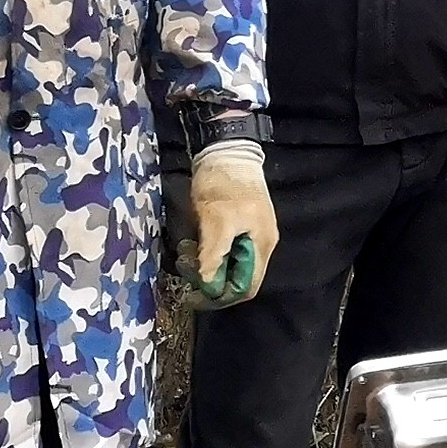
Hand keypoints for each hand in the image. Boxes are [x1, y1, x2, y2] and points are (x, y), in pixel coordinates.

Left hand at [181, 141, 277, 308]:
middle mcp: (259, 244)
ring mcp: (248, 234)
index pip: (246, 287)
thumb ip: (214, 253)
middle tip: (185, 269)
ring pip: (227, 264)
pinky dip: (205, 251)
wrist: (226, 152)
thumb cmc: (224, 185)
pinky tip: (192, 241)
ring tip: (185, 252)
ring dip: (204, 265)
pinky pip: (222, 250)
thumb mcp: (217, 220)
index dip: (222, 296)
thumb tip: (208, 283)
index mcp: (261, 245)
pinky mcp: (236, 226)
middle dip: (209, 279)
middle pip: (236, 277)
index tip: (195, 294)